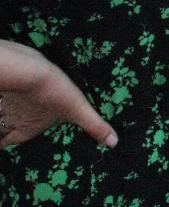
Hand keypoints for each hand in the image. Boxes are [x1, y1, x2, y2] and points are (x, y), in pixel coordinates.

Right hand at [0, 41, 115, 147]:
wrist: (32, 70)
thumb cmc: (55, 92)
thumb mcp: (80, 110)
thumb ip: (95, 126)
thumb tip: (113, 142)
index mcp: (26, 128)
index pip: (8, 142)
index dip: (5, 144)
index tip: (4, 143)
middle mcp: (12, 118)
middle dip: (0, 132)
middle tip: (3, 131)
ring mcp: (6, 101)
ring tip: (3, 113)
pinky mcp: (6, 85)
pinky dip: (1, 96)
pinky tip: (5, 92)